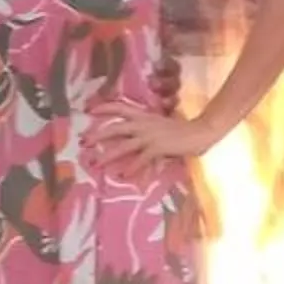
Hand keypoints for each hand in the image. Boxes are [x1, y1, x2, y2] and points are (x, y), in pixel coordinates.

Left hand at [81, 103, 213, 175]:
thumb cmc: (181, 128)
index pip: (120, 107)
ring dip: (108, 155)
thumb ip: (146, 126)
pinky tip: (124, 176)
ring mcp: (149, 137)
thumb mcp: (160, 123)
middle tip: (84, 142)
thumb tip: (133, 134)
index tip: (89, 110)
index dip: (104, 107)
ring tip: (96, 163)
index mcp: (144, 115)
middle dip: (98, 135)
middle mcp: (143, 124)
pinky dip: (132, 168)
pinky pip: (141, 160)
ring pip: (123, 146)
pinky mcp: (157, 148)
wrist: (199, 131)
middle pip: (115, 128)